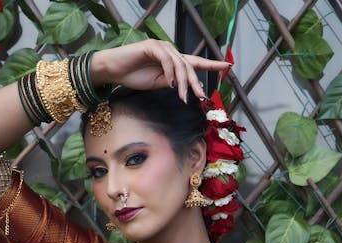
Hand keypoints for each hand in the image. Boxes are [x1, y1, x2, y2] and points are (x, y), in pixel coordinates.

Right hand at [91, 39, 229, 101]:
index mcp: (173, 61)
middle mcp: (170, 51)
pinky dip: (170, 72)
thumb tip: (186, 89)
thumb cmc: (133, 76)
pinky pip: (167, 60)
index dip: (211, 65)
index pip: (195, 62)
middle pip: (190, 66)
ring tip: (183, 96)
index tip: (227, 67)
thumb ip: (173, 83)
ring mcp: (162, 47)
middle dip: (196, 83)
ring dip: (184, 82)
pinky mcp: (152, 47)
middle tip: (201, 97)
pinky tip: (170, 83)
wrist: (114, 70)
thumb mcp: (157, 83)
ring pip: (180, 65)